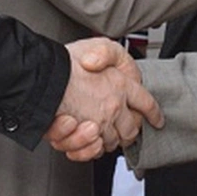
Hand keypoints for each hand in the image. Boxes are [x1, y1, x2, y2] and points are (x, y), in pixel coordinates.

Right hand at [46, 38, 162, 161]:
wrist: (39, 78)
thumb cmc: (63, 62)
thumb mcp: (94, 44)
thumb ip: (106, 52)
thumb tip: (106, 65)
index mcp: (121, 85)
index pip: (146, 103)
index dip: (153, 112)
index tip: (157, 119)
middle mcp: (114, 107)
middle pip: (131, 128)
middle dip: (129, 129)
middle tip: (123, 125)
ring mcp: (99, 124)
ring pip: (112, 142)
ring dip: (108, 138)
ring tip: (97, 128)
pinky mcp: (81, 137)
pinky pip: (92, 151)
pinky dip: (90, 148)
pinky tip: (87, 140)